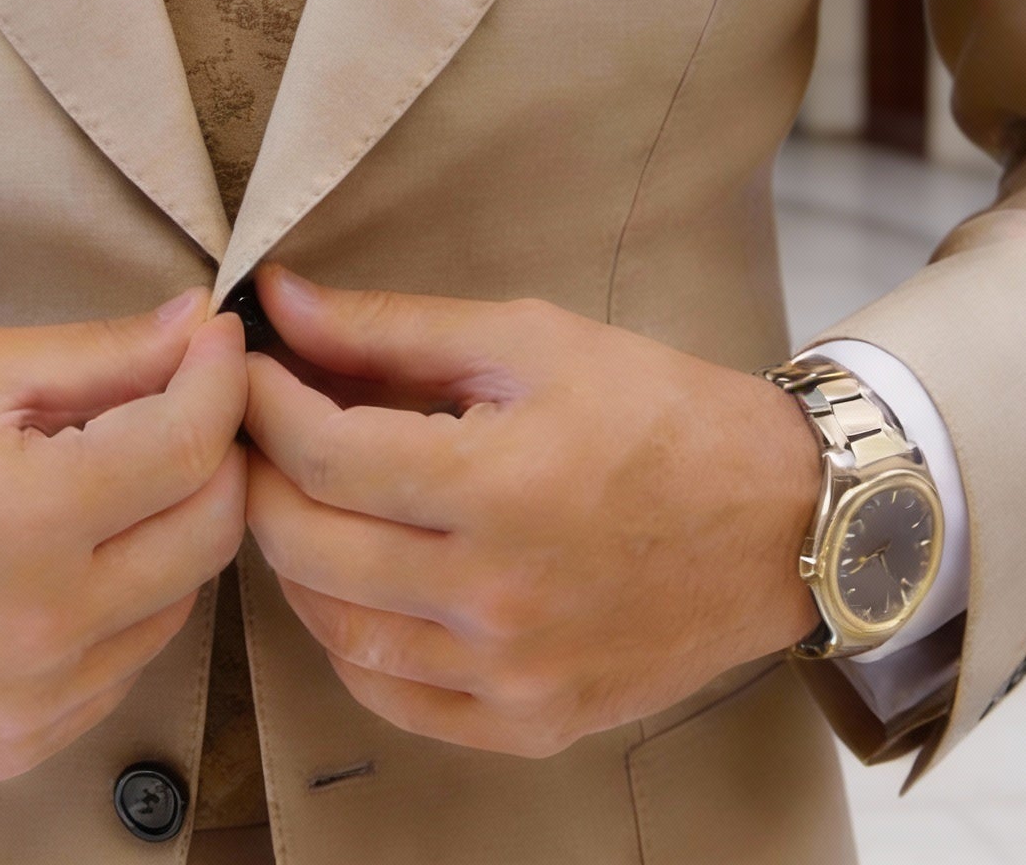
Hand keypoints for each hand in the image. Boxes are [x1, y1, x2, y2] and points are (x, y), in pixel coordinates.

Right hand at [0, 292, 247, 779]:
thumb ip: (98, 354)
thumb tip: (198, 325)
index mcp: (27, 520)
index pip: (190, 446)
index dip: (219, 378)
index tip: (214, 341)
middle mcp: (44, 629)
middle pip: (211, 531)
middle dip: (215, 451)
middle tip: (182, 400)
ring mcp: (34, 704)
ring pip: (179, 600)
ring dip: (172, 528)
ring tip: (115, 474)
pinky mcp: (17, 746)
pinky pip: (123, 662)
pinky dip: (125, 600)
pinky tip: (73, 552)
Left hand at [242, 267, 818, 757]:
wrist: (779, 520)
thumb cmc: (657, 412)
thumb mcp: (528, 340)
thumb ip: (391, 328)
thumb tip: (279, 303)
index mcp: (499, 487)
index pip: (323, 455)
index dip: (262, 404)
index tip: (245, 368)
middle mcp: (498, 596)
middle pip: (308, 546)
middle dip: (259, 475)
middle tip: (256, 428)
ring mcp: (512, 675)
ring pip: (334, 631)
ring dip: (293, 558)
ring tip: (301, 496)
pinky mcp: (530, 723)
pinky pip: (393, 697)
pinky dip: (349, 640)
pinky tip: (355, 580)